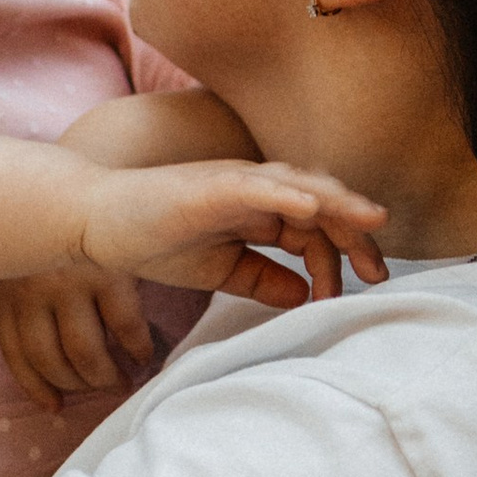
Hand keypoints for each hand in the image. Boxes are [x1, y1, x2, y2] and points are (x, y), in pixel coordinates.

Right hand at [0, 159, 387, 406]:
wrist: (94, 223)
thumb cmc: (151, 240)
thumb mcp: (219, 270)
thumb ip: (262, 279)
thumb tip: (305, 294)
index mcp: (258, 209)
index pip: (317, 226)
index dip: (346, 253)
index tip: (367, 285)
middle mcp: (254, 189)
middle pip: (320, 203)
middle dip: (356, 234)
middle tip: (381, 272)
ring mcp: (233, 182)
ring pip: (299, 186)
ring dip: (337, 204)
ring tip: (371, 221)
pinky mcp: (210, 185)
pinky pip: (256, 185)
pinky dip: (287, 193)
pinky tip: (313, 207)